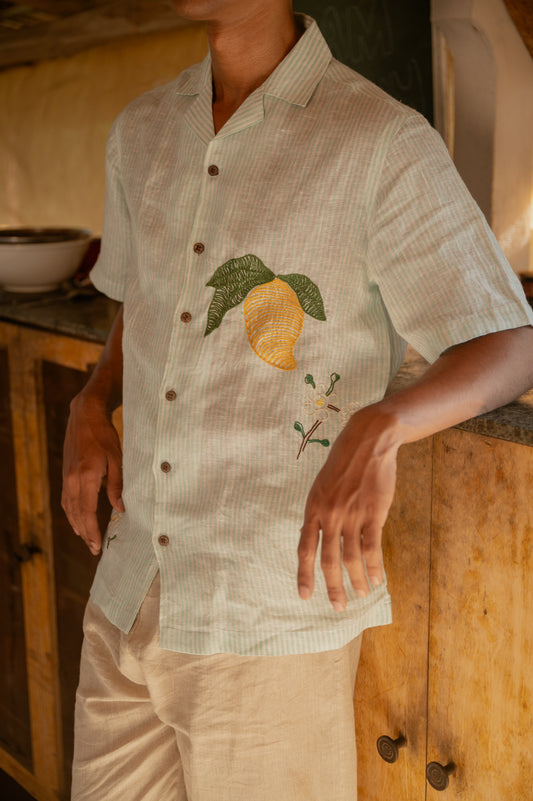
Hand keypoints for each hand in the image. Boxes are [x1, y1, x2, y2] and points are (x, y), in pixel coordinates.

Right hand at [61, 392, 123, 555]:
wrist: (85, 416)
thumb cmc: (104, 436)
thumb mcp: (116, 459)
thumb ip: (116, 485)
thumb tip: (120, 509)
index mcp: (86, 477)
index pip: (87, 512)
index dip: (92, 531)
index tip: (97, 545)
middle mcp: (72, 480)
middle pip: (77, 514)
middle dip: (85, 533)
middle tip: (94, 549)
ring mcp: (66, 477)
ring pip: (69, 509)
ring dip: (77, 526)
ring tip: (86, 539)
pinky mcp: (65, 474)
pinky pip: (66, 499)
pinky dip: (71, 513)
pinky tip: (77, 520)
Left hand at [297, 404, 398, 610]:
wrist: (368, 441)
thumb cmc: (345, 462)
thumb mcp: (322, 485)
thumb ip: (320, 511)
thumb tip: (316, 537)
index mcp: (313, 508)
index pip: (304, 548)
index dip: (304, 574)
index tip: (304, 596)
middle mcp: (329, 514)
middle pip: (328, 560)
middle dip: (333, 587)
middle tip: (339, 607)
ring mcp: (351, 514)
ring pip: (351, 558)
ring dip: (357, 581)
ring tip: (362, 594)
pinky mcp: (372, 513)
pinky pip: (371, 547)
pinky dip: (374, 566)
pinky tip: (378, 578)